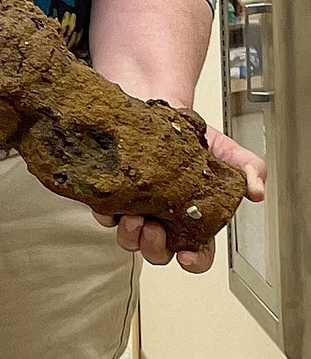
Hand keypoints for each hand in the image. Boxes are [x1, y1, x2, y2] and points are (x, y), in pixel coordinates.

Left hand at [92, 124, 265, 272]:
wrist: (149, 98)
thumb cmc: (184, 129)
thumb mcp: (221, 146)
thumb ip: (245, 167)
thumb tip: (257, 189)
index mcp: (190, 214)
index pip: (196, 250)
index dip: (193, 260)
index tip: (188, 256)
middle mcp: (161, 214)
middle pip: (157, 251)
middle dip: (155, 247)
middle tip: (155, 229)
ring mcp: (133, 204)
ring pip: (128, 238)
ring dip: (130, 235)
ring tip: (135, 217)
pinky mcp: (109, 189)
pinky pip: (103, 212)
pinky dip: (106, 213)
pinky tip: (114, 202)